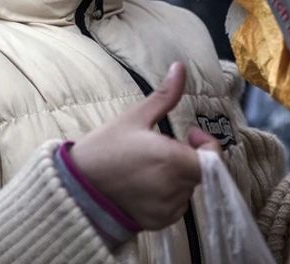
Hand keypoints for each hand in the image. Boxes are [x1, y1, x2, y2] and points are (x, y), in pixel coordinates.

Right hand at [70, 61, 220, 229]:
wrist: (77, 187)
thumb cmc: (104, 148)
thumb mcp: (134, 117)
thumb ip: (165, 95)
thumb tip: (180, 67)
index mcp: (174, 160)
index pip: (212, 158)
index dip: (205, 144)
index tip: (188, 134)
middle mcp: (175, 188)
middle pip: (200, 172)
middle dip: (188, 157)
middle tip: (162, 146)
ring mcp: (167, 209)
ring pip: (188, 189)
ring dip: (178, 176)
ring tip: (151, 166)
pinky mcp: (158, 222)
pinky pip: (175, 206)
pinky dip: (169, 195)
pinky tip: (146, 184)